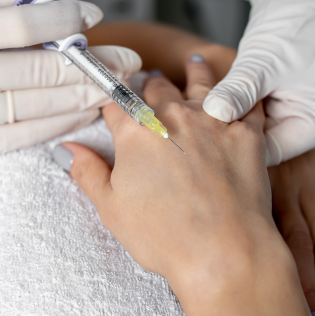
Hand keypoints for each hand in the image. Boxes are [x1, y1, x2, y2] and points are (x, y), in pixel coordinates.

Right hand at [0, 0, 140, 163]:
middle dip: (93, 65)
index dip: (63, 19)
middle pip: (42, 70)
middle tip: (128, 60)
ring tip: (120, 84)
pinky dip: (65, 120)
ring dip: (89, 94)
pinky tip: (89, 109)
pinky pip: (32, 133)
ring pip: (43, 104)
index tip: (92, 14)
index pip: (21, 24)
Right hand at [54, 57, 314, 315]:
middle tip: (150, 82)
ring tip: (195, 63)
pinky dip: (242, 92)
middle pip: (157, 88)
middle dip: (150, 85)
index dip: (110, 99)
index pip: (116, 102)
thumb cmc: (165, 235)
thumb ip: (88, 171)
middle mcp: (172, 118)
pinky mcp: (246, 135)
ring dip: (195, 72)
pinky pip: (246, 102)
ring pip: (201, 84)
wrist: (224, 252)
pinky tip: (242, 89)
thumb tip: (68, 148)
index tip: (110, 99)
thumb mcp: (111, 208)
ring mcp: (212, 122)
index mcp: (136, 132)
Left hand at [200, 0, 314, 165]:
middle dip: (222, 135)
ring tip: (185, 115)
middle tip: (184, 133)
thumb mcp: (267, 59)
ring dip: (220, 118)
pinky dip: (225, 102)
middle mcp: (303, 118)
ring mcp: (287, 106)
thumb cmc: (299, 18)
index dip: (232, 151)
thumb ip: (241, 89)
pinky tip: (196, 99)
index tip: (196, 148)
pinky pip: (245, 106)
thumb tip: (214, 114)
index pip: (267, 153)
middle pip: (257, 142)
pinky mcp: (272, 94)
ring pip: (247, 125)